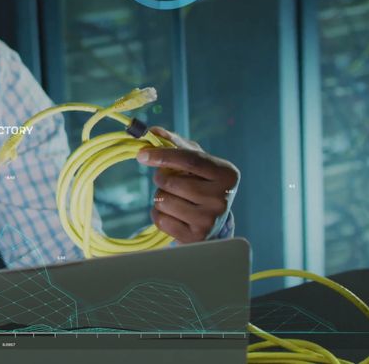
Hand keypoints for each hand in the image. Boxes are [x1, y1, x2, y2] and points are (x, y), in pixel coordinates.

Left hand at [136, 126, 238, 243]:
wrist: (213, 220)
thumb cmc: (201, 183)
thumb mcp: (195, 160)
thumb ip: (175, 142)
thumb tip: (152, 131)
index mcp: (226, 174)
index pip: (190, 160)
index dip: (162, 155)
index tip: (141, 154)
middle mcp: (222, 198)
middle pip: (173, 181)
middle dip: (160, 177)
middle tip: (167, 179)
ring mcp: (210, 220)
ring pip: (163, 200)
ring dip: (160, 196)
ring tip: (174, 197)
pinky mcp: (196, 237)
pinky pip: (161, 219)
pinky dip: (158, 214)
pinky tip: (172, 213)